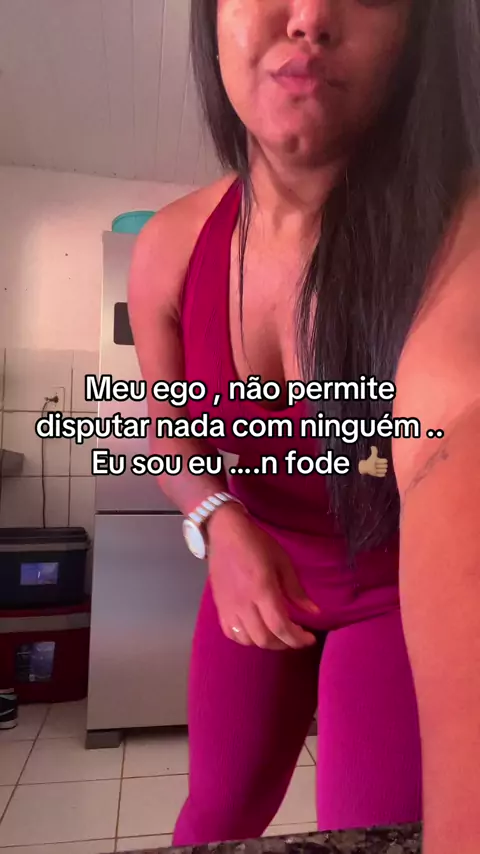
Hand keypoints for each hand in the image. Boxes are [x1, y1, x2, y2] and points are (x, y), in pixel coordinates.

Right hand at [208, 505, 318, 649]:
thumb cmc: (257, 543)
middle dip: (285, 643)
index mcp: (262, 590)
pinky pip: (231, 634)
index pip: (280, 627)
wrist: (224, 532)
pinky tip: (256, 631)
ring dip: (266, 642)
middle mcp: (243, 604)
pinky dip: (246, 639)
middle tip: (296, 635)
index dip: (297, 639)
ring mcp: (228, 607)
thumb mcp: (282, 562)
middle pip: (264, 639)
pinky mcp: (219, 607)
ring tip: (278, 634)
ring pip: (247, 640)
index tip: (310, 638)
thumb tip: (314, 612)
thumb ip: (296, 590)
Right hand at [358, 446, 388, 477]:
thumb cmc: (369, 461)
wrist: (363, 468)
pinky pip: (381, 475)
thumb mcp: (372, 456)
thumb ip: (374, 451)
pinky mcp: (374, 475)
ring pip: (384, 470)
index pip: (384, 461)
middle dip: (384, 465)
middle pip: (385, 466)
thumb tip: (372, 446)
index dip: (384, 461)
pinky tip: (382, 473)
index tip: (383, 461)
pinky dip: (382, 474)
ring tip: (383, 469)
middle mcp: (374, 466)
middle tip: (382, 465)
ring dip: (384, 470)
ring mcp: (374, 471)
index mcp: (374, 460)